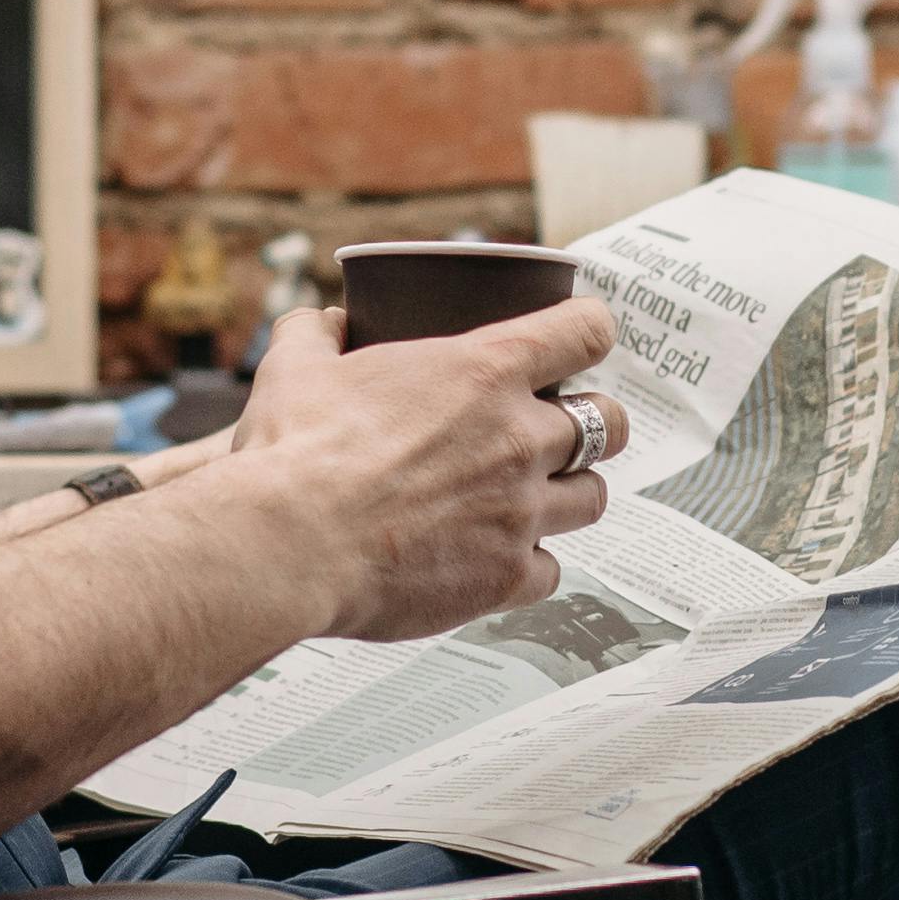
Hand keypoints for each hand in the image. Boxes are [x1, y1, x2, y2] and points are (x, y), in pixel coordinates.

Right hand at [227, 300, 628, 642]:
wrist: (287, 544)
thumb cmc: (295, 452)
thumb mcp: (296, 368)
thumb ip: (316, 333)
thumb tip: (323, 322)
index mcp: (484, 371)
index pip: (585, 331)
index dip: (589, 331)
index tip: (579, 340)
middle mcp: (519, 439)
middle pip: (611, 423)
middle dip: (592, 425)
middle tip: (556, 433)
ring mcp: (520, 512)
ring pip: (594, 499)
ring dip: (568, 495)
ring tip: (529, 500)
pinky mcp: (506, 578)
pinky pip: (552, 571)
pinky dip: (530, 566)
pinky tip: (494, 559)